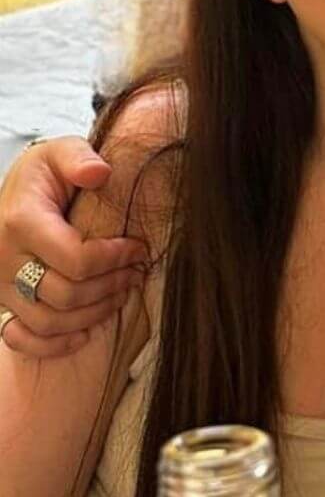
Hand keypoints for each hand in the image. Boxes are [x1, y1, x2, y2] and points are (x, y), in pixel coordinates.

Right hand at [0, 137, 144, 356]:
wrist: (16, 192)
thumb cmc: (45, 174)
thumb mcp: (60, 152)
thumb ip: (79, 157)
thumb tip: (100, 172)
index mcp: (22, 222)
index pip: (75, 258)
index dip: (115, 258)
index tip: (139, 247)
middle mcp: (5, 259)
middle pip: (65, 294)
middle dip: (110, 286)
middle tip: (136, 272)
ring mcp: (1, 285)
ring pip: (48, 321)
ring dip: (93, 313)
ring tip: (121, 293)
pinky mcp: (2, 303)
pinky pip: (21, 338)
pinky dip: (53, 343)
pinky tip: (84, 332)